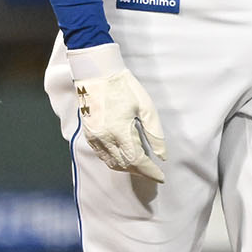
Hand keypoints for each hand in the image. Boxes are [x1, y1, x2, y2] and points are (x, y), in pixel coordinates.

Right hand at [65, 43, 165, 182]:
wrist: (97, 74)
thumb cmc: (124, 87)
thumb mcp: (146, 107)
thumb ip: (154, 134)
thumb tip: (162, 156)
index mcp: (120, 130)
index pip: (137, 160)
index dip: (150, 171)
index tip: (161, 177)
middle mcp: (104, 138)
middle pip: (124, 165)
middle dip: (140, 171)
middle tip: (154, 172)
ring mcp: (94, 137)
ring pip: (112, 163)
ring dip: (128, 169)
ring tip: (142, 167)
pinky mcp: (89, 135)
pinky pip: (102, 156)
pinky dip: (115, 162)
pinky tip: (125, 159)